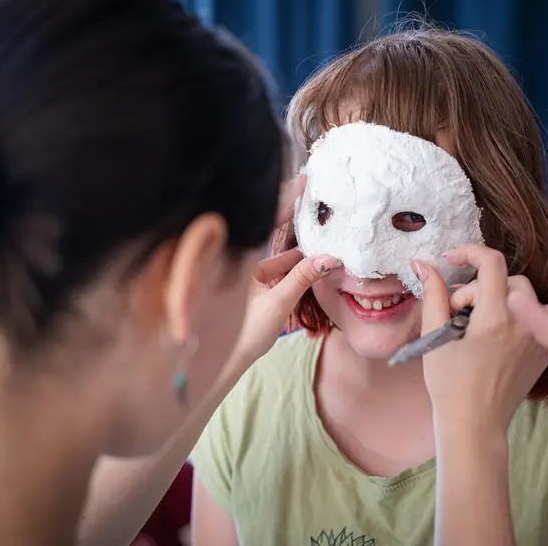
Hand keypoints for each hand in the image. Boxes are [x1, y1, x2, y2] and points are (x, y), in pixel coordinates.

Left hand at [218, 175, 338, 385]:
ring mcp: (243, 273)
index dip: (286, 199)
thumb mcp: (278, 304)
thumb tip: (329, 257)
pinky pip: (271, 267)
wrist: (218, 366)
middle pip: (270, 233)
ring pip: (273, 253)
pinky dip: (288, 265)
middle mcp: (239, 261)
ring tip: (322, 245)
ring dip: (296, 252)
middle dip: (295, 224)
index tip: (305, 182)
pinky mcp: (248, 286)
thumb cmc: (240, 336)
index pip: (266, 220)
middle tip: (318, 211)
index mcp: (240, 259)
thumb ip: (303, 278)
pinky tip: (308, 265)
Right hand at [414, 244, 547, 434]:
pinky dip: (517, 316)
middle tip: (457, 313)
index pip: (492, 263)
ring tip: (479, 324)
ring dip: (502, 299)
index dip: (469, 252)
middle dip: (479, 287)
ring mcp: (539, 338)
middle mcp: (526, 323)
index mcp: (497, 318)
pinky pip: (538, 317)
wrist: (475, 425)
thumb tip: (424, 264)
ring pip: (527, 296)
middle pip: (508, 279)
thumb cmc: (450, 385)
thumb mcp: (435, 337)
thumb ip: (434, 295)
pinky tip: (495, 336)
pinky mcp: (545, 351)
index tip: (451, 260)